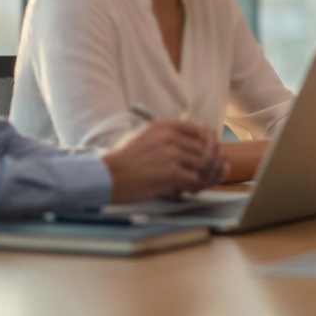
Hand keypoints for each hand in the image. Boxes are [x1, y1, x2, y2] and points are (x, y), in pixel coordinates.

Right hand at [102, 119, 228, 203]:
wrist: (107, 176)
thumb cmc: (125, 159)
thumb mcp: (145, 135)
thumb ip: (169, 132)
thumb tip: (193, 127)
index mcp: (165, 125)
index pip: (202, 130)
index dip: (207, 145)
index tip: (203, 156)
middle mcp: (170, 136)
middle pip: (205, 149)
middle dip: (204, 164)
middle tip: (197, 174)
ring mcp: (171, 153)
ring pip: (202, 164)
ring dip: (198, 176)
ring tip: (188, 182)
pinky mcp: (170, 171)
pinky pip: (194, 179)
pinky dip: (191, 186)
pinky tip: (181, 189)